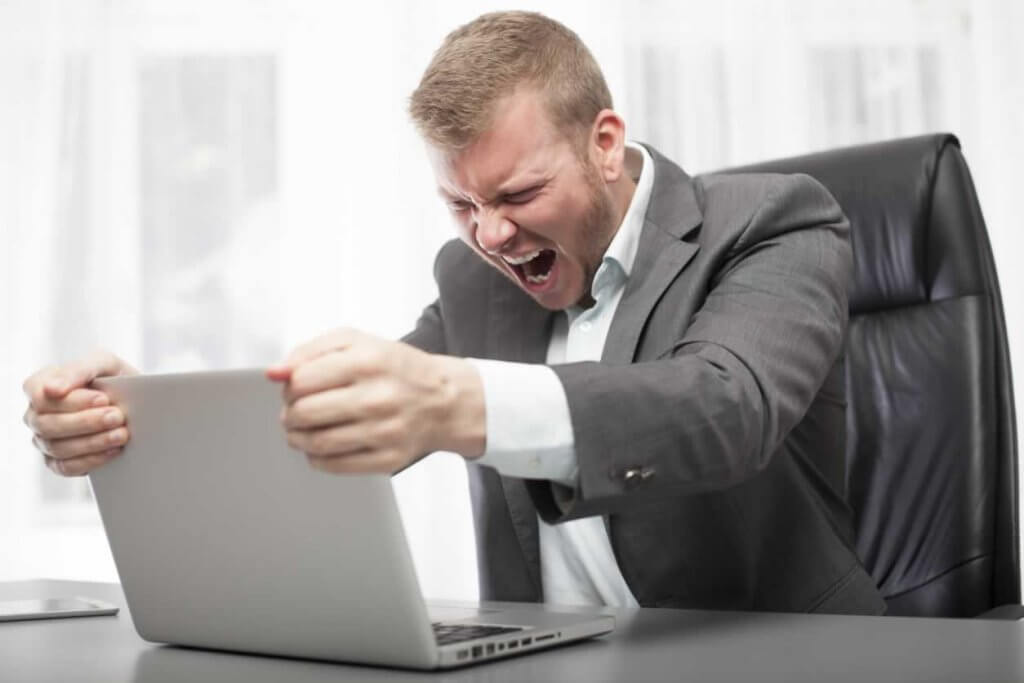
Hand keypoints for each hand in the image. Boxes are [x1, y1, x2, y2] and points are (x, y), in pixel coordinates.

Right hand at [22, 351, 138, 476]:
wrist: (136, 403)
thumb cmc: (113, 378)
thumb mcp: (103, 363)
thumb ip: (78, 370)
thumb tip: (52, 389)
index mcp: (40, 386)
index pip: (41, 396)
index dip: (72, 401)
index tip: (103, 398)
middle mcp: (36, 415)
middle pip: (48, 425)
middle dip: (87, 422)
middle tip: (117, 417)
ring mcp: (44, 440)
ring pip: (58, 447)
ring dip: (93, 442)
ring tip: (121, 434)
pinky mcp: (58, 462)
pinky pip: (67, 467)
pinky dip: (93, 459)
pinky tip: (114, 450)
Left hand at [267, 328, 484, 473]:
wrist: (444, 400)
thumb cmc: (396, 369)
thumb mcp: (356, 343)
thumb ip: (309, 351)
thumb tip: (274, 372)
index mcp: (367, 361)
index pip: (300, 381)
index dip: (289, 387)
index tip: (295, 389)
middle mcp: (377, 396)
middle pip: (304, 413)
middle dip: (291, 413)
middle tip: (296, 411)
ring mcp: (384, 431)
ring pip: (316, 443)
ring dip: (298, 438)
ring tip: (303, 430)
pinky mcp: (388, 459)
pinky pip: (334, 465)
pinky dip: (317, 458)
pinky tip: (323, 446)